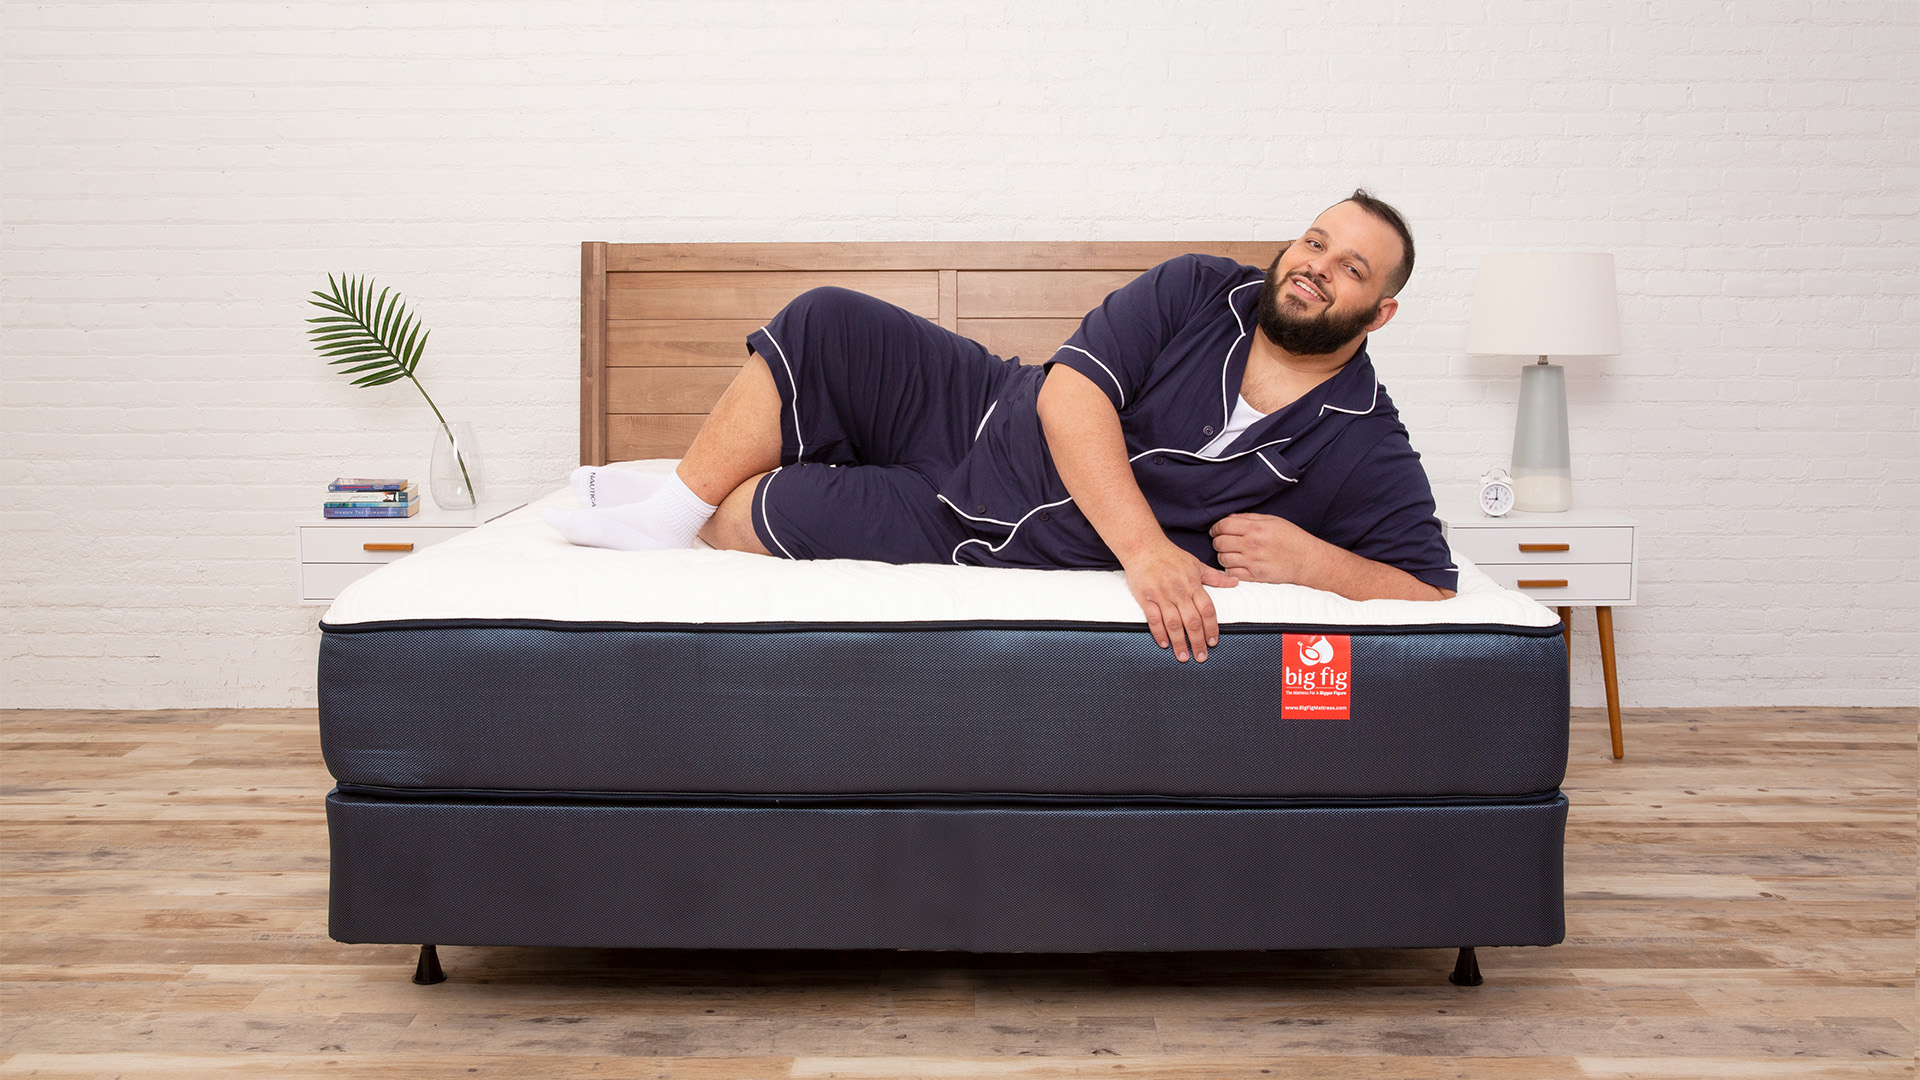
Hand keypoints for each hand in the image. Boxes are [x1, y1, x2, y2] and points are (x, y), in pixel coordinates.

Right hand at [1122, 542, 1237, 662]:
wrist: (1144, 546)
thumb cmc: (1171, 556)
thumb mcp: (1196, 564)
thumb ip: (1215, 578)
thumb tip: (1235, 582)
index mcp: (1193, 584)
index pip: (1207, 610)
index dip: (1212, 628)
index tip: (1213, 642)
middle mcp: (1179, 591)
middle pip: (1192, 621)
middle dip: (1197, 641)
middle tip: (1201, 657)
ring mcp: (1162, 595)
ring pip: (1173, 623)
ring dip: (1180, 642)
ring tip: (1183, 656)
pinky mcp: (1146, 597)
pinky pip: (1153, 619)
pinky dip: (1159, 633)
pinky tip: (1164, 644)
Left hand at [1209, 513, 1316, 583]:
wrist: (1307, 560)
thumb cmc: (1292, 538)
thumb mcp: (1273, 520)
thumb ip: (1249, 518)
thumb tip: (1229, 518)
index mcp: (1256, 528)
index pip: (1223, 525)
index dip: (1216, 527)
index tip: (1216, 530)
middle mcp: (1252, 544)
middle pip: (1219, 542)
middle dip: (1217, 541)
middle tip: (1223, 541)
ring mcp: (1253, 561)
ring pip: (1222, 558)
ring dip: (1223, 555)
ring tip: (1231, 553)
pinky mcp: (1255, 576)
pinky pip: (1231, 572)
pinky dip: (1230, 568)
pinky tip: (1237, 564)